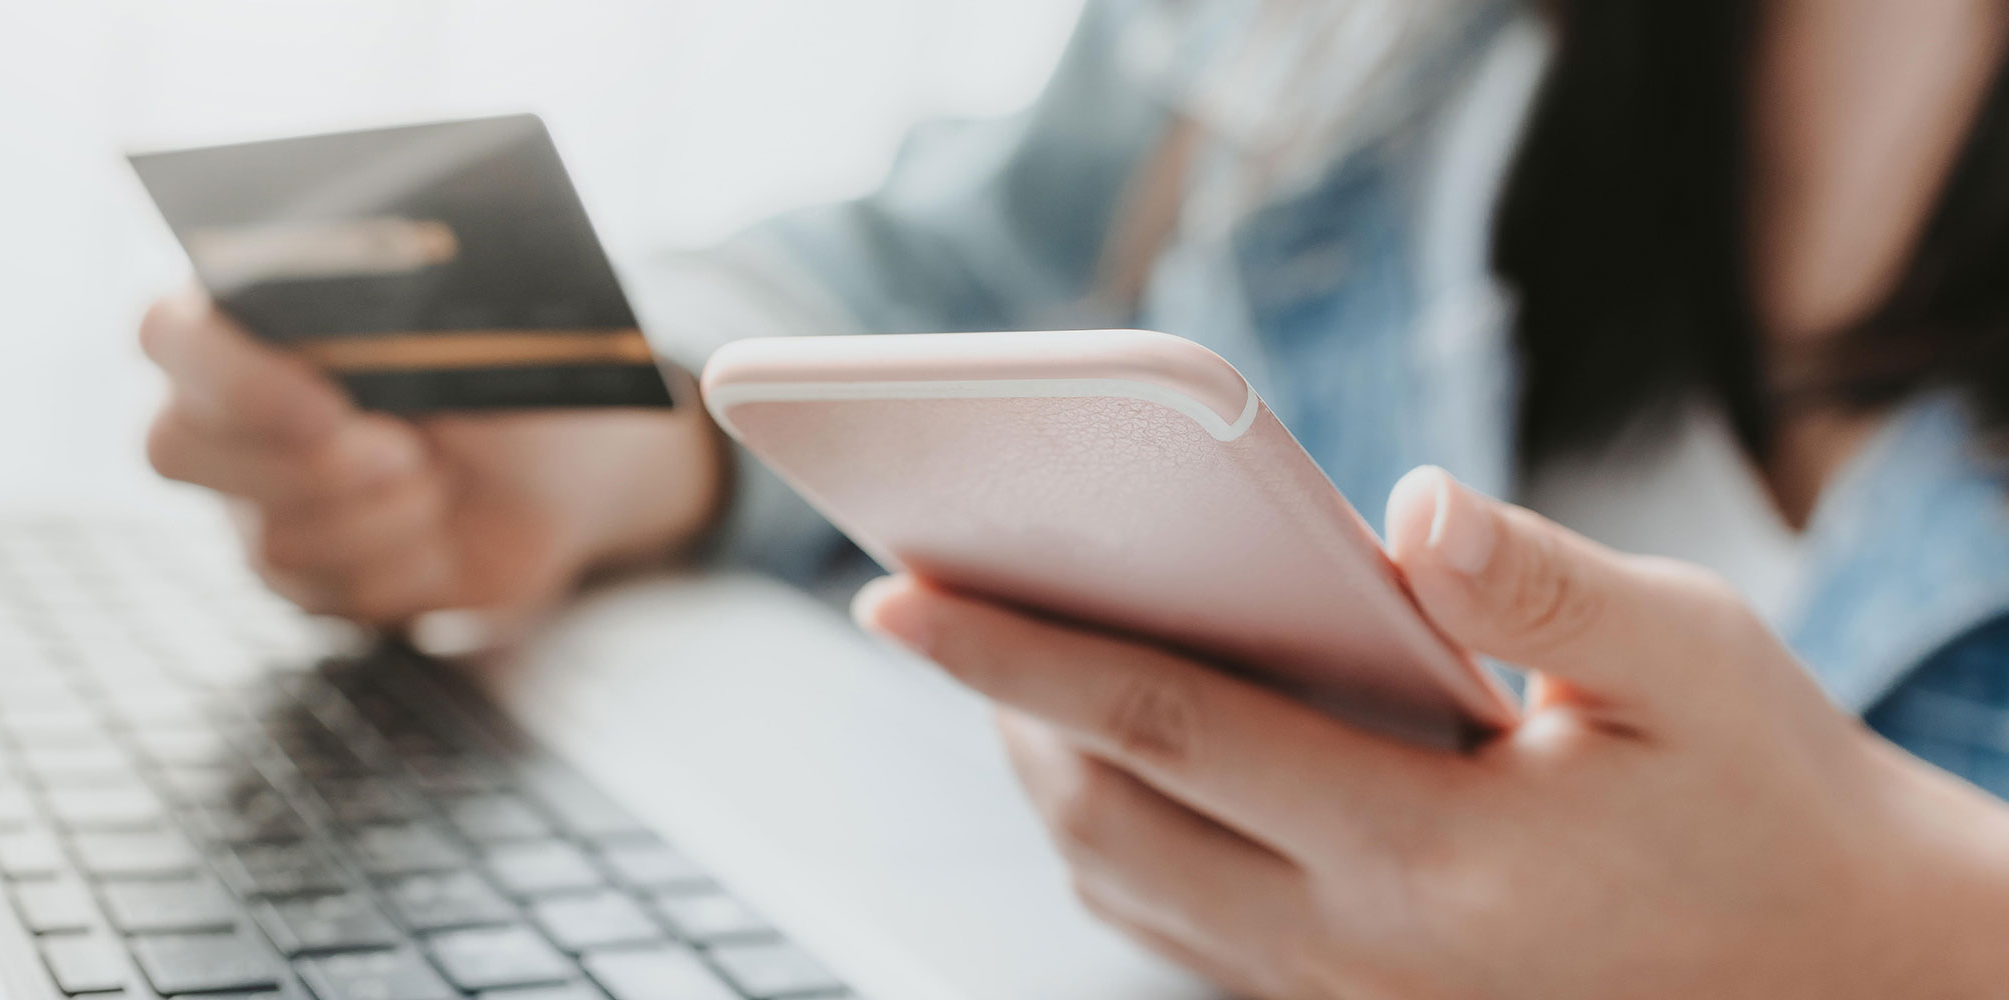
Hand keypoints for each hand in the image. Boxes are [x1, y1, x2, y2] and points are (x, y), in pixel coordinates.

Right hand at [138, 287, 725, 625]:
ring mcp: (255, 498)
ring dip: (381, 516)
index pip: (170, 335)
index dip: (232, 378)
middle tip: (407, 453)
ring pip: (266, 535)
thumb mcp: (466, 323)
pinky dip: (402, 567)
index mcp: (252, 317)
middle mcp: (230, 409)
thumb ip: (395, 312)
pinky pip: (318, 593)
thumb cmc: (510, 368)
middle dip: (308, 465)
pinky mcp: (300, 575)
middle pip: (178, 447)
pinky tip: (441, 534)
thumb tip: (357, 334)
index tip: (326, 406)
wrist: (565, 466)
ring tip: (441, 481)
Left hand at [854, 466, 2008, 998]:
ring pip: (1117, 889)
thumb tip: (1403, 502)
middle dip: (994, 709)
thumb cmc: (1762, 789)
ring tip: (1005, 654)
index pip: (1164, 728)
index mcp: (1428, 852)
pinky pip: (1173, 927)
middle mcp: (1355, 945)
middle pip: (1099, 820)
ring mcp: (1339, 993)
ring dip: (1041, 773)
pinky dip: (1109, 832)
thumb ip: (1539, 584)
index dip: (1014, 653)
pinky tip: (1112, 743)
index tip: (892, 588)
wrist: (1831, 965)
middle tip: (933, 588)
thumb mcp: (1694, 658)